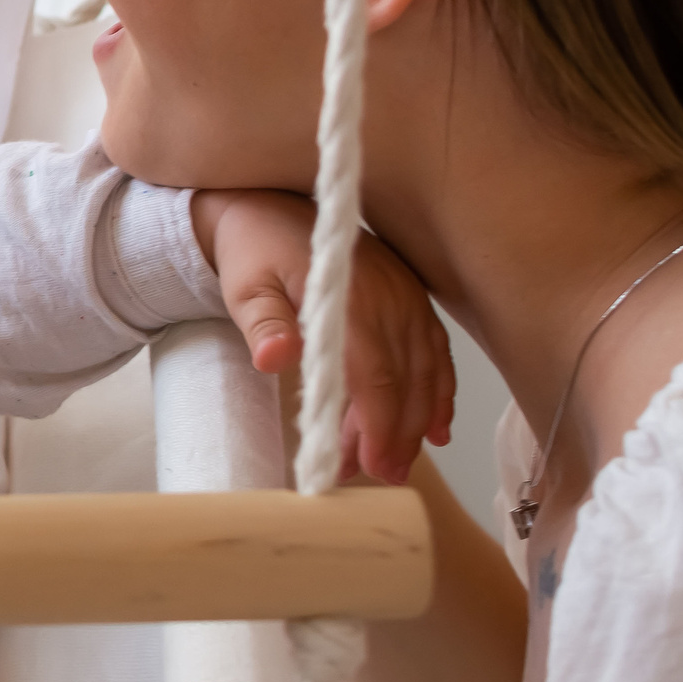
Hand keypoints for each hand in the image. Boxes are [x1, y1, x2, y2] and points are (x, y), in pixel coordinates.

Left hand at [193, 191, 454, 483]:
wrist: (269, 204)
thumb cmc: (253, 250)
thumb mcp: (244, 287)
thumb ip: (263, 323)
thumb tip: (273, 358)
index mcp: (349, 293)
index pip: (373, 372)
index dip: (378, 424)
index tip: (373, 465)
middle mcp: (389, 294)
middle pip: (405, 379)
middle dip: (397, 435)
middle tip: (380, 477)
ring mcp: (406, 295)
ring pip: (425, 371)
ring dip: (414, 422)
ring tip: (391, 464)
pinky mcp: (411, 298)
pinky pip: (434, 352)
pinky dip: (438, 392)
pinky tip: (434, 430)